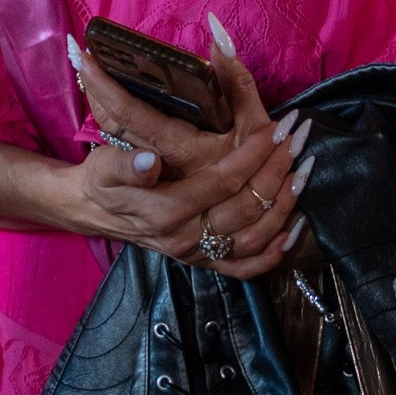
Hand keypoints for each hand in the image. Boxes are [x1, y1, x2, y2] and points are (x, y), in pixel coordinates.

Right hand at [69, 16, 309, 279]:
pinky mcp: (203, 261)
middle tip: (297, 140)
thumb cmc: (101, 181)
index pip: (223, 181)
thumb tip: (148, 161)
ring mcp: (197, 253)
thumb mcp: (104, 166)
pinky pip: (247, 266)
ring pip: (255, 236)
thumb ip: (126, 165)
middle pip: (246, 206)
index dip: (253, 154)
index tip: (275, 128)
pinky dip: (275, 251)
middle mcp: (186, 238)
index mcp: (165, 211)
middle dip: (277, 170)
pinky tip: (294, 228)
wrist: (91, 211)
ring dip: (285, 205)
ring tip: (304, 172)